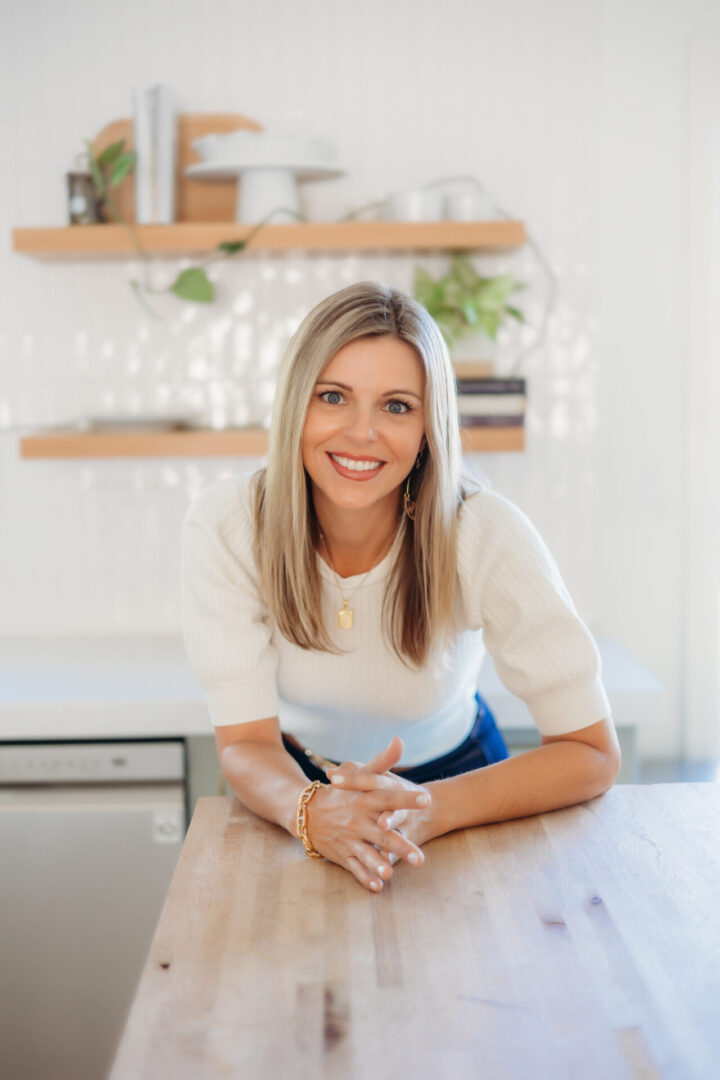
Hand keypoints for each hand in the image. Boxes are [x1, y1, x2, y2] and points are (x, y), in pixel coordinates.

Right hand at [303, 737, 429, 893]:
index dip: (406, 799)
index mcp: (365, 800)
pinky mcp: (342, 855)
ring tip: (390, 873)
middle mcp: (358, 821)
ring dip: (378, 864)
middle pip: (382, 834)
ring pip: (367, 854)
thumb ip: (383, 761)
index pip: (388, 798)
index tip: (426, 799)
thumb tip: (400, 741)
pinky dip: (364, 878)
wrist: (305, 812)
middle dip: (400, 846)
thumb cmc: (340, 792)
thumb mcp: (360, 776)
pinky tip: (377, 887)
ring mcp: (349, 839)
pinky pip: (354, 868)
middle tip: (420, 857)